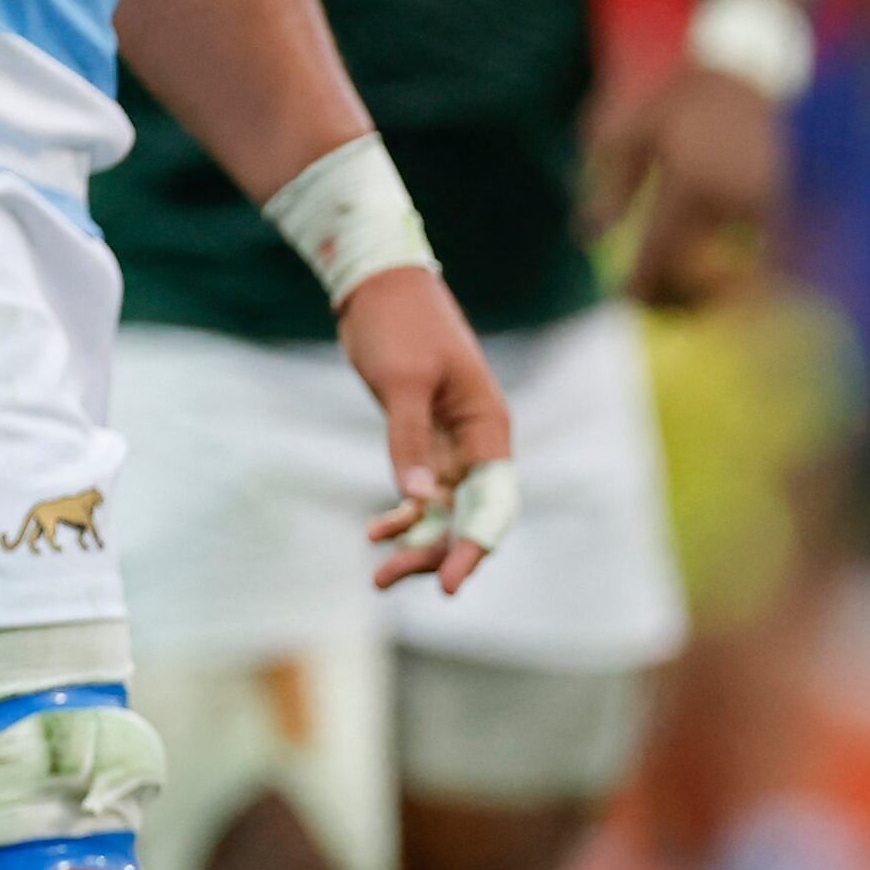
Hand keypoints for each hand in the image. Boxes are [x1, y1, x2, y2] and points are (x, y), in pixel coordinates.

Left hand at [336, 264, 515, 592]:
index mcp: (488, 429)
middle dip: (436, 552)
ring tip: (379, 577)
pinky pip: (419, 494)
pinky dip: (401, 516)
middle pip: (468, 516)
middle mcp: (476, 445)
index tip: (449, 581)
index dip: (475, 544)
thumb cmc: (402, 326)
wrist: (378, 289)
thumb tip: (417, 500)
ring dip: (414, 543)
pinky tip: (375, 531)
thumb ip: (410, 440)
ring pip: (442, 512)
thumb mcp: (404, 381)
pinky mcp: (422, 443)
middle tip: (392, 578)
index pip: (493, 502)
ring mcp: (450, 447)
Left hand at [592, 61, 786, 308]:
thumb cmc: (687, 98)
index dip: (642, 285)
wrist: (753, 69)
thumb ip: (611, 185)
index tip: (628, 301)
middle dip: (675, 295)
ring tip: (689, 297)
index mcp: (688, 183)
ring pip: (735, 270)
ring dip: (709, 292)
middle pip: (698, 272)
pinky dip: (745, 274)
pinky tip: (727, 276)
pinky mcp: (786, 205)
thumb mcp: (636, 131)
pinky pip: (762, 255)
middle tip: (656, 303)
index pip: (660, 252)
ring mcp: (763, 205)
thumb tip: (585, 238)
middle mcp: (728, 200)